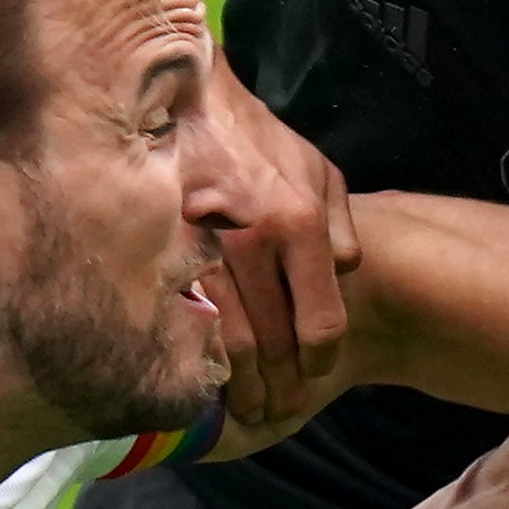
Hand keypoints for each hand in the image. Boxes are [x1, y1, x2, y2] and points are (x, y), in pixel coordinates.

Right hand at [195, 75, 358, 433]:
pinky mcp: (164, 255)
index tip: (314, 370)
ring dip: (242, 386)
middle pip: (276, 343)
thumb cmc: (253, 138)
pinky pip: (187, 324)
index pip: (321, 322)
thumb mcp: (316, 168)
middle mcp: (255, 242)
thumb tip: (343, 275)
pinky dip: (201, 359)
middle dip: (282, 385)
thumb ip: (340, 227)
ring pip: (229, 345)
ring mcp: (204, 251)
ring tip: (248, 403)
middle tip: (282, 407)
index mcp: (298, 222)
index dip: (319, 359)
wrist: (181, 102)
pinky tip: (208, 373)